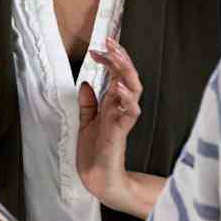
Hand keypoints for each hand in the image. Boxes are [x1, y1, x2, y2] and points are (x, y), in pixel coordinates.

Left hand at [77, 36, 142, 208]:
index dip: (108, 60)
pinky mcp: (121, 132)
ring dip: (126, 72)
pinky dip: (126, 98)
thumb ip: (88, 103)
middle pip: (128, 76)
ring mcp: (123, 119)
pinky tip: (118, 87)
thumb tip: (86, 83)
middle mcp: (120, 108)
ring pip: (134, 89)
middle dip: (120, 57)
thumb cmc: (94, 152)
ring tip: (116, 57)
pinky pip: (130, 113)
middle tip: (110, 42)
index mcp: (112, 104)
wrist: (97, 178)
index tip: (95, 49)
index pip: (116, 75)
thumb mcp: (86, 122)